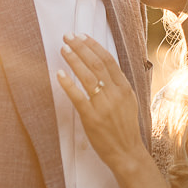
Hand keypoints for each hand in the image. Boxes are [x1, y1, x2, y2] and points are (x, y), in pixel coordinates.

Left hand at [56, 34, 147, 177]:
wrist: (128, 152)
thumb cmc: (125, 127)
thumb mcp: (129, 102)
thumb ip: (118, 85)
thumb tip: (105, 66)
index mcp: (125, 88)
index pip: (108, 60)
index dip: (94, 46)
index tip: (82, 36)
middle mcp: (115, 94)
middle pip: (97, 64)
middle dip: (81, 48)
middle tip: (68, 37)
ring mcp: (104, 106)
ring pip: (87, 77)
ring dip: (74, 60)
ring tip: (63, 49)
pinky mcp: (92, 118)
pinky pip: (78, 97)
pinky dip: (68, 84)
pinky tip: (59, 74)